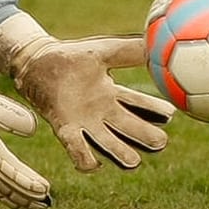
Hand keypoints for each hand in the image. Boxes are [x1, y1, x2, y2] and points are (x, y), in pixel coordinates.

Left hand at [0, 12, 175, 172]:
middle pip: (127, 127)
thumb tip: (157, 44)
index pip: (138, 104)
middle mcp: (101, 112)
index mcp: (112, 94)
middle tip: (160, 143)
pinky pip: (76, 147)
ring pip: (106, 142)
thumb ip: (129, 50)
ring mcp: (83, 122)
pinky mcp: (64, 127)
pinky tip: (94, 164)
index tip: (172, 113)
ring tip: (133, 162)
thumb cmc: (70, 56)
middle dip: (143, 136)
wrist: (36, 60)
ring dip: (119, 152)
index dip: (155, 110)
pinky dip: (84, 158)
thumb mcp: (104, 50)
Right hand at [0, 45, 51, 208]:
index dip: (27, 182)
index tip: (45, 190)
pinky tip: (11, 196)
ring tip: (36, 205)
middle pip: (5, 185)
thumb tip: (32, 129)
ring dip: (16, 198)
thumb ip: (8, 115)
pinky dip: (3, 193)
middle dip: (25, 196)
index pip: (9, 170)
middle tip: (46, 204)